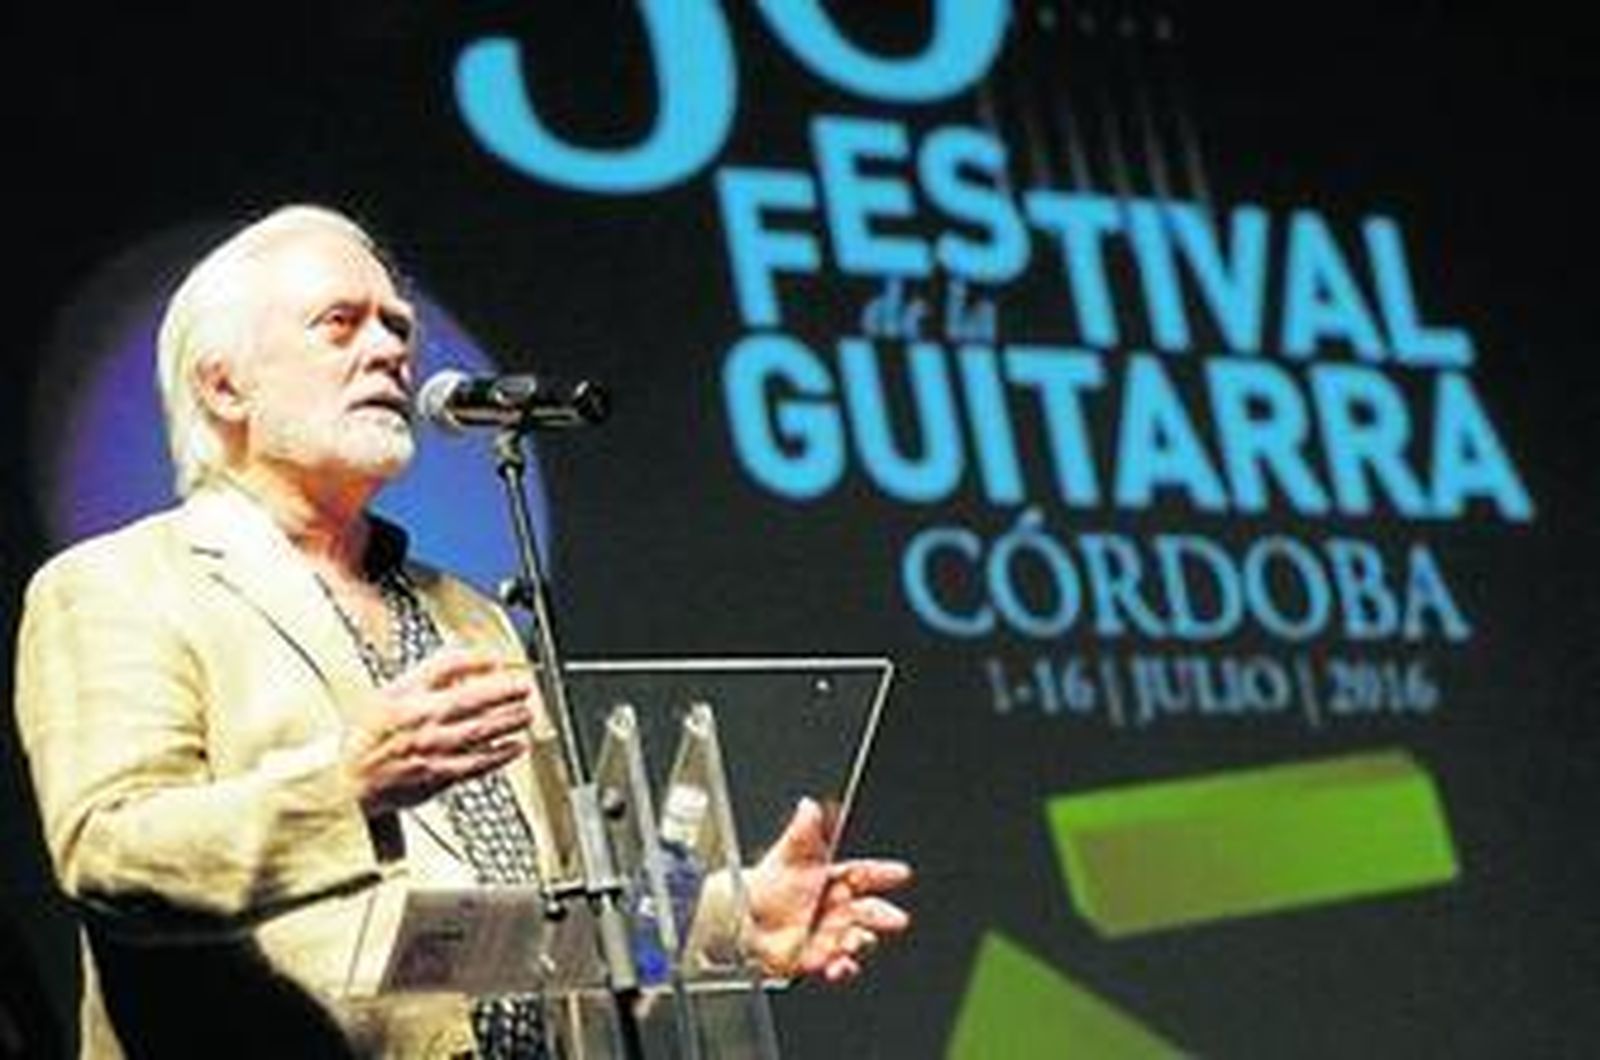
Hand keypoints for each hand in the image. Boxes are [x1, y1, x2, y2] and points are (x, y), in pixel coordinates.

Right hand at [342, 647, 534, 815]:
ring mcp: (431, 749)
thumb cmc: (366, 739)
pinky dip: (500, 754)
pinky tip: (516, 747)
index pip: (445, 667)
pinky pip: (476, 763)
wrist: (345, 782)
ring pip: (479, 731)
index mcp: (404, 696)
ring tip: (527, 713)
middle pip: (471, 699)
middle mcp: (420, 721)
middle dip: (504, 691)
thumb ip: (426, 679)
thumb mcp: (388, 695)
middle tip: (525, 687)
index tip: (495, 661)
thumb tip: (464, 665)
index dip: (475, 661)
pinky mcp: (438, 775)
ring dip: (508, 720)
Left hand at [744, 797, 911, 983]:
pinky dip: (843, 967)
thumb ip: (802, 832)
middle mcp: (839, 908)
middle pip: (870, 911)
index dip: (883, 873)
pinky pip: (838, 964)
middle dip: (884, 915)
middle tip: (896, 919)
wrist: (744, 920)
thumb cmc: (770, 884)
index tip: (901, 872)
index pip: (865, 874)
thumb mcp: (787, 856)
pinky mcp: (821, 957)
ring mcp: (832, 934)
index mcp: (836, 880)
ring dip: (863, 942)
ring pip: (858, 938)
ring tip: (860, 941)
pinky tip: (841, 965)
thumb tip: (808, 805)